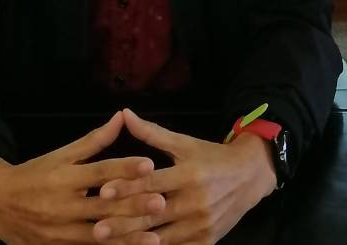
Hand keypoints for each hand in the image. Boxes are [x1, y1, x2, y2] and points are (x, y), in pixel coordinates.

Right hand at [0, 110, 166, 244]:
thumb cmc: (35, 174)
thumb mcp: (61, 154)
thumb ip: (94, 140)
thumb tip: (121, 116)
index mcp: (65, 178)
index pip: (100, 172)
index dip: (124, 168)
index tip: (149, 165)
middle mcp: (64, 207)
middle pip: (103, 207)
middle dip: (133, 206)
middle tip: (161, 201)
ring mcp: (61, 233)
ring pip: (99, 236)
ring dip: (127, 237)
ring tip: (155, 236)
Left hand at [92, 108, 276, 244]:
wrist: (250, 176)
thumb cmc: (211, 157)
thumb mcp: (185, 142)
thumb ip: (153, 133)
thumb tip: (124, 114)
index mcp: (188, 174)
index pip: (152, 182)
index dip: (127, 187)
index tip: (103, 190)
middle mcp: (195, 201)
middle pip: (154, 215)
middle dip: (123, 223)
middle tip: (96, 229)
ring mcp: (201, 225)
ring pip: (163, 239)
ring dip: (135, 243)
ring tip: (110, 244)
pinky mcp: (207, 242)